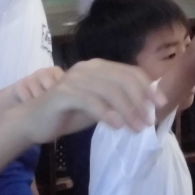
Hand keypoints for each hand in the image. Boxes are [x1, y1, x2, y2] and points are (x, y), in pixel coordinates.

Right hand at [21, 59, 159, 143]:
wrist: (34, 121)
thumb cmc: (67, 114)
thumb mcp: (99, 106)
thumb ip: (118, 103)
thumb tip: (147, 109)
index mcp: (97, 67)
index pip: (129, 71)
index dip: (147, 87)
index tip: (160, 104)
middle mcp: (86, 68)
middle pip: (122, 78)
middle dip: (140, 100)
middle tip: (148, 121)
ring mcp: (73, 78)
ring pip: (108, 90)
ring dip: (127, 110)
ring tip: (136, 128)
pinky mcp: (62, 93)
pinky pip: (89, 100)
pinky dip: (106, 113)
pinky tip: (116, 126)